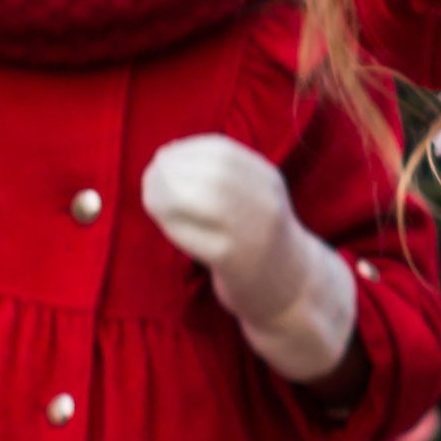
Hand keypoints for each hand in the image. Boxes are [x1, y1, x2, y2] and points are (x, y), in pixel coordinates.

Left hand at [142, 133, 359, 386]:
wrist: (291, 291)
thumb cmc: (259, 241)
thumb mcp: (252, 198)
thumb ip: (221, 178)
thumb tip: (167, 156)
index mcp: (268, 180)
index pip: (222, 150)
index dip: (185, 149)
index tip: (165, 156)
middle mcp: (266, 202)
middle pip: (210, 172)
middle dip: (171, 169)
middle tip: (150, 177)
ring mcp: (252, 232)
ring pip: (201, 198)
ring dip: (165, 194)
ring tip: (151, 198)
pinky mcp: (234, 261)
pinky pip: (193, 234)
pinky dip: (171, 222)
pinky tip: (163, 223)